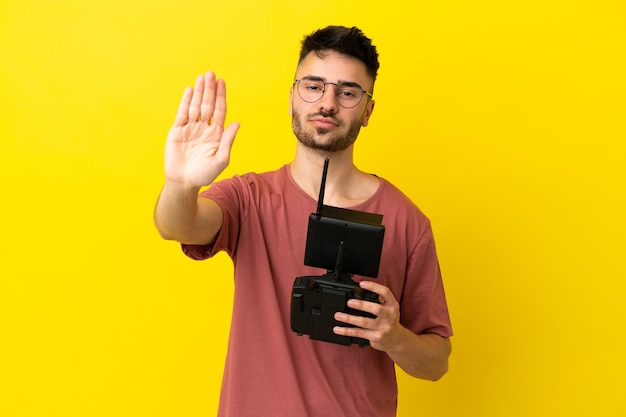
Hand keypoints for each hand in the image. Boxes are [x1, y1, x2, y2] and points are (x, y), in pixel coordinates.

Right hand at [164, 71, 239, 187]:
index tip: (221, 82)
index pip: (220, 111)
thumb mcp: (221, 159)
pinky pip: (182, 114)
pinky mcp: (177, 131)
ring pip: (195, 106)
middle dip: (210, 89)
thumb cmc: (204, 174)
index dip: (221, 96)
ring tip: (202, 77)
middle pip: (208, 104)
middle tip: (211, 73)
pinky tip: (190, 90)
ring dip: (199, 92)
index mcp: (216, 134)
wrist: (184, 182)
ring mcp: (190, 129)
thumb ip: (228, 140)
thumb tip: (237, 122)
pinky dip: (185, 102)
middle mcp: (204, 128)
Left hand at [333, 281, 402, 351]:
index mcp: (392, 305)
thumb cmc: (389, 320)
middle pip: (376, 309)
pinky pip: (359, 333)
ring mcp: (383, 328)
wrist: (396, 340)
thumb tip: (358, 292)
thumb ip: (377, 300)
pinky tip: (338, 329)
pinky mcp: (375, 337)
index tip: (362, 284)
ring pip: (364, 322)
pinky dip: (347, 331)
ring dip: (349, 319)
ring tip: (338, 315)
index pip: (385, 293)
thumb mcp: (389, 308)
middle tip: (349, 302)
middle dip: (362, 305)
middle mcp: (389, 316)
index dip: (374, 287)